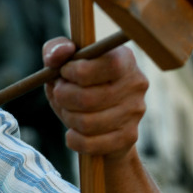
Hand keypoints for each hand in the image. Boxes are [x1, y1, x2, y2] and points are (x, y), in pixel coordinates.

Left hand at [41, 37, 147, 159]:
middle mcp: (136, 84)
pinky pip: (90, 143)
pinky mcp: (129, 136)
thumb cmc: (78, 83)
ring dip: (67, 117)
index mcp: (123, 58)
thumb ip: (56, 49)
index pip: (103, 65)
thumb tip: (59, 53)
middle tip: (61, 94)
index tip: (64, 73)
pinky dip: (73, 139)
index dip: (75, 72)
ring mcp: (135, 112)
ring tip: (68, 110)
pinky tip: (73, 132)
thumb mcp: (63, 62)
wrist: (98, 119)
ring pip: (87, 123)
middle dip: (63, 97)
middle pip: (87, 98)